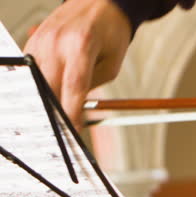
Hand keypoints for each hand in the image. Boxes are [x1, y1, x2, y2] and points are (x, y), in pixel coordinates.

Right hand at [24, 0, 131, 129]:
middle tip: (61, 132)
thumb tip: (75, 109)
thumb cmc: (110, 33)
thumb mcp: (112, 64)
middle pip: (48, 88)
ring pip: (35, 82)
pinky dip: (38, 87)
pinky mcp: (33, 42)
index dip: (71, 114)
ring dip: (44, 102)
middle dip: (54, 113)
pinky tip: (46, 97)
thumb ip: (93, 87)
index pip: (73, 88)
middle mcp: (56, 42)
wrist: (100, 3)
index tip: (72, 132)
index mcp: (81, 45)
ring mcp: (41, 40)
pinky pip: (31, 72)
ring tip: (52, 119)